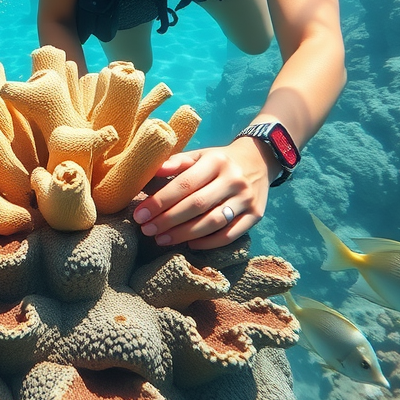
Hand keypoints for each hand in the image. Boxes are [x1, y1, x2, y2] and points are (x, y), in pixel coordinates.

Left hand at [132, 138, 273, 249]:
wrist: (259, 160)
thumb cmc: (218, 161)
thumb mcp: (200, 155)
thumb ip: (177, 162)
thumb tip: (153, 171)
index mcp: (216, 161)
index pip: (184, 184)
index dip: (160, 201)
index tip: (140, 215)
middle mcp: (234, 179)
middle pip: (197, 205)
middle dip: (168, 220)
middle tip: (147, 230)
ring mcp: (247, 199)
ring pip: (213, 222)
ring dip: (184, 234)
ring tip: (162, 240)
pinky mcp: (256, 215)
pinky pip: (230, 235)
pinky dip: (208, 242)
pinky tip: (190, 244)